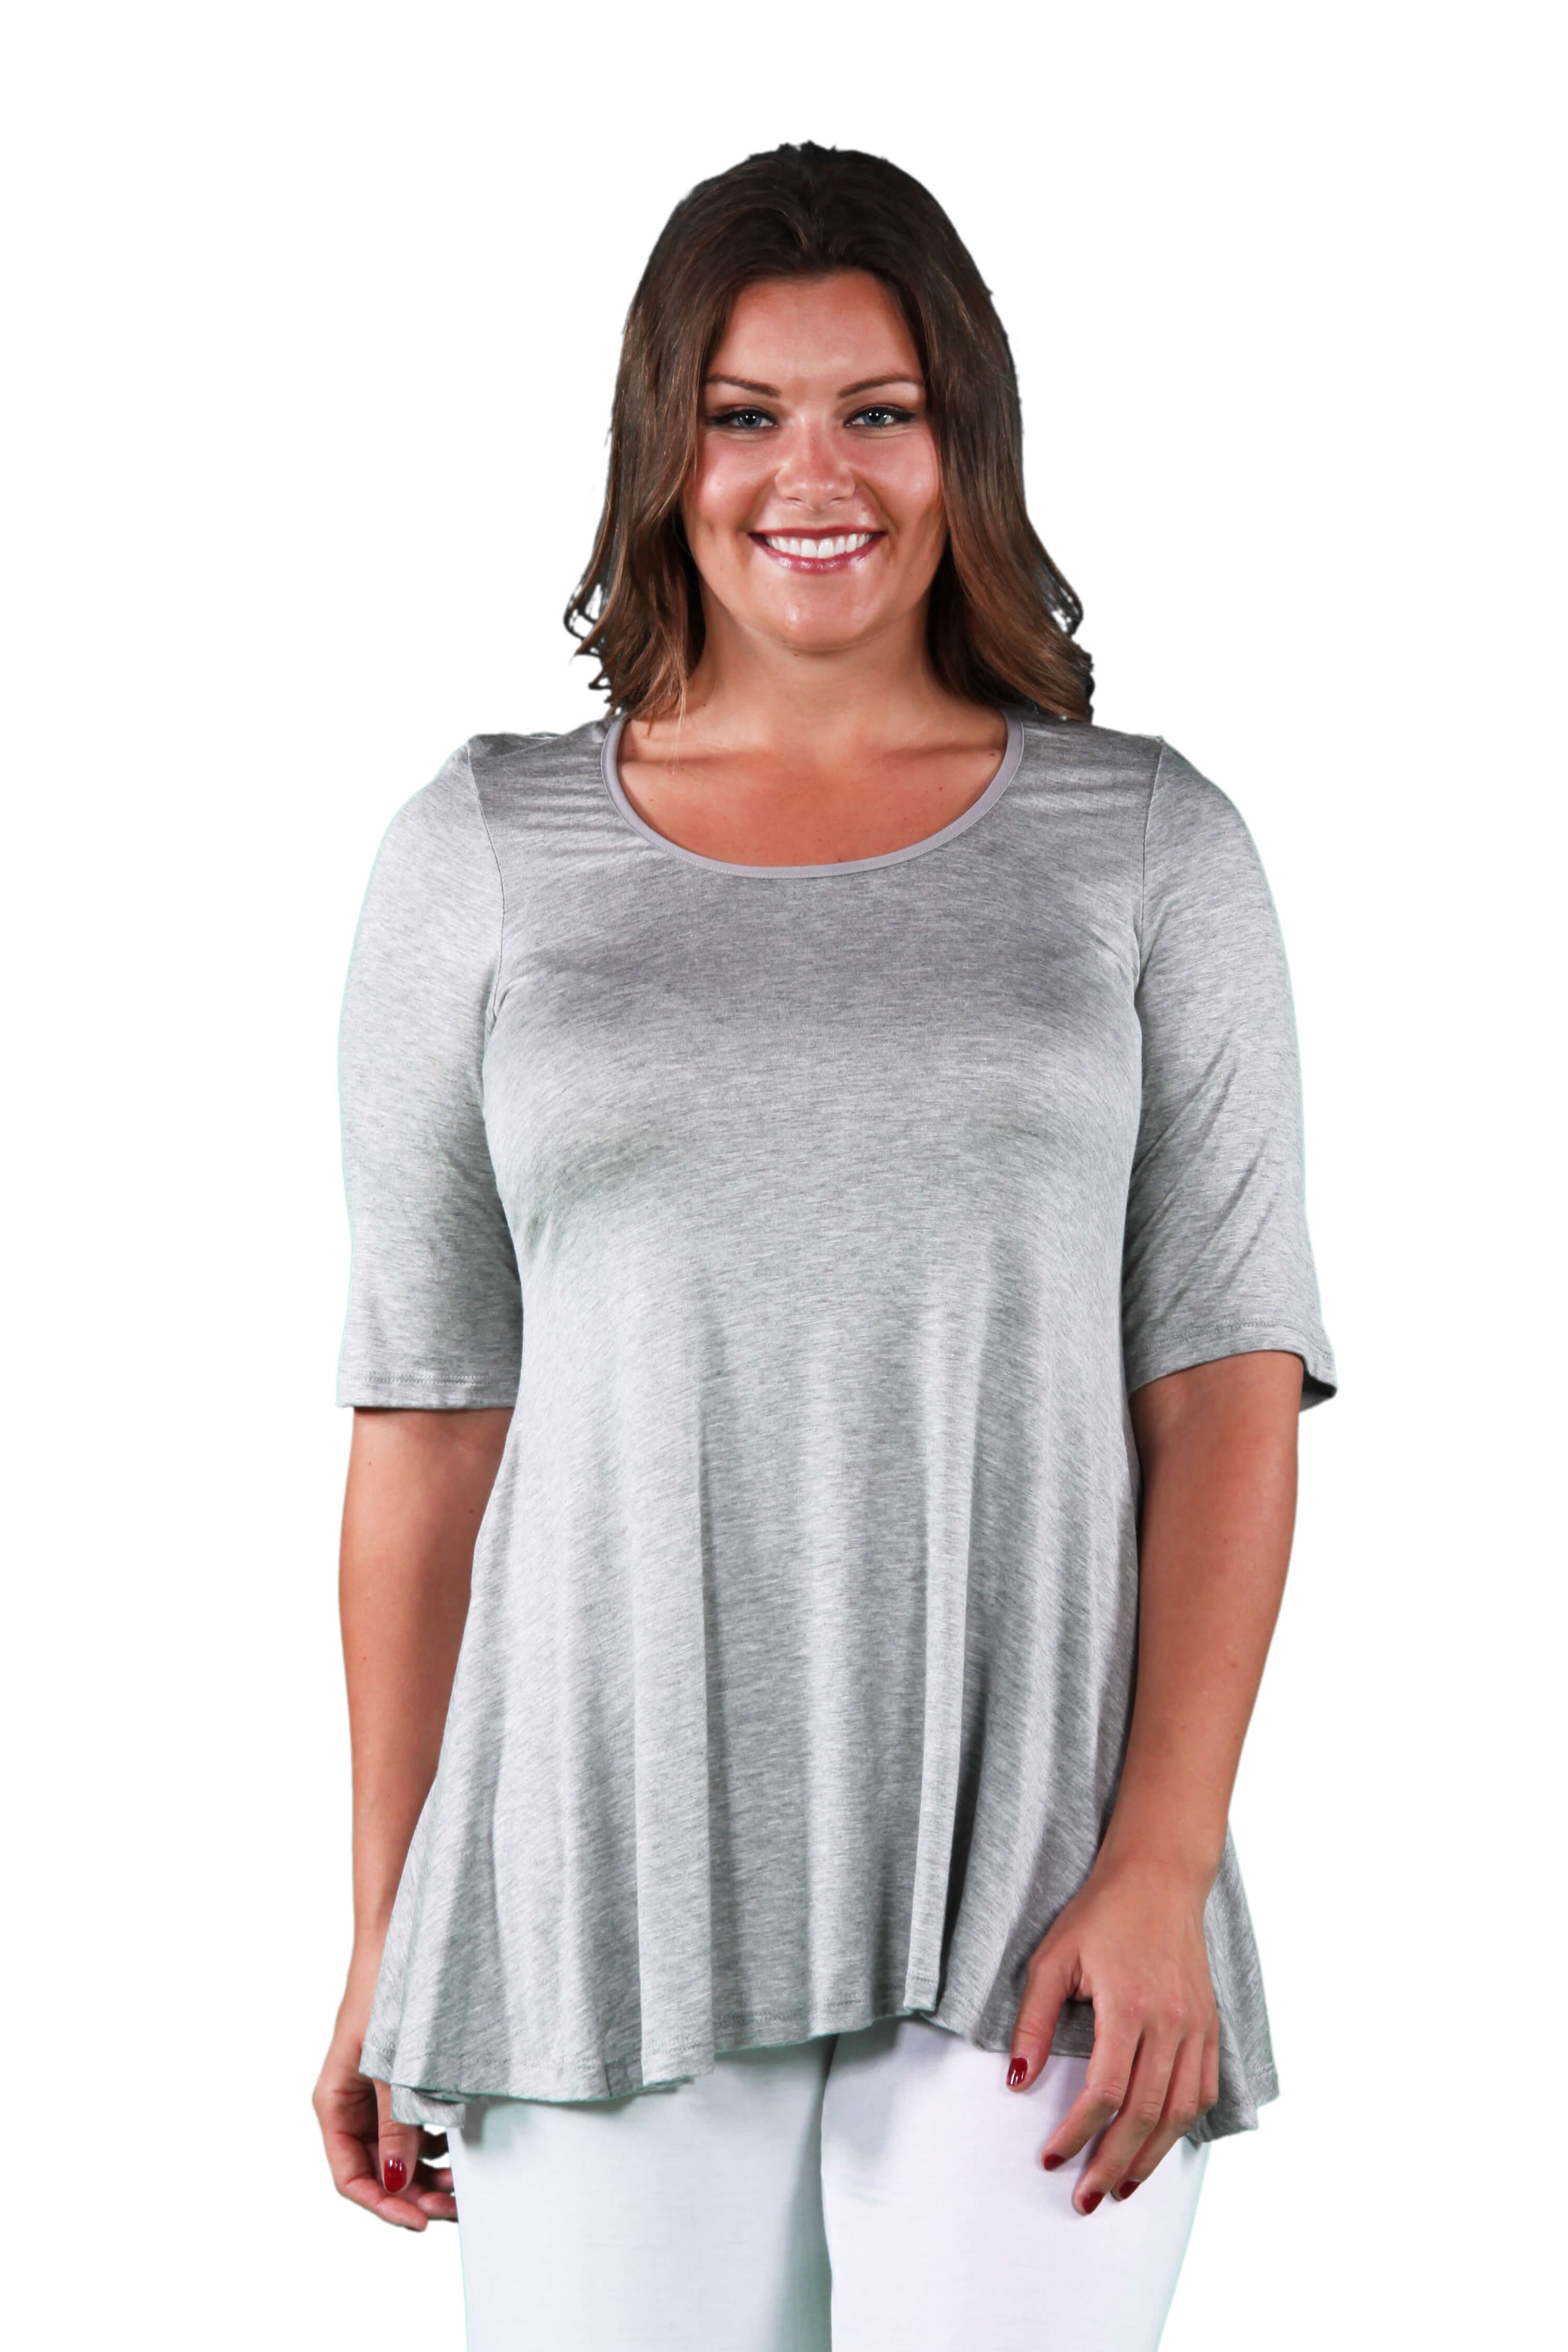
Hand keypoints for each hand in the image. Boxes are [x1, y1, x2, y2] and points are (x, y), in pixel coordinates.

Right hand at [313, 1943, 455, 2229]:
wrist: (403, 1936)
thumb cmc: (387, 1990)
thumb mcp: (390, 2065)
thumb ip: (394, 2124)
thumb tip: (398, 2181)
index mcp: (333, 2104)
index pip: (351, 2177)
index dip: (384, 2205)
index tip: (421, 2221)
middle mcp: (351, 2106)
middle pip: (377, 2171)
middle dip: (414, 2194)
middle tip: (456, 2207)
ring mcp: (376, 2094)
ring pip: (399, 2154)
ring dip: (428, 2173)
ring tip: (464, 2182)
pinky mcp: (401, 2080)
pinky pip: (415, 2126)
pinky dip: (435, 2142)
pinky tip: (458, 2144)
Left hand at [1006, 1853, 1219, 2212]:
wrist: (1159, 1878)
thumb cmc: (1100, 1914)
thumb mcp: (1053, 1957)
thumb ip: (1034, 2021)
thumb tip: (1016, 2080)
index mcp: (1128, 2005)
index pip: (1103, 2092)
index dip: (1075, 2133)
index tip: (1051, 2158)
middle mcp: (1170, 2022)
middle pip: (1143, 2115)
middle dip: (1111, 2164)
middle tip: (1084, 2198)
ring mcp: (1196, 2026)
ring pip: (1177, 2112)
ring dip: (1149, 2158)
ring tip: (1120, 2188)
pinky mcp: (1210, 2026)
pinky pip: (1202, 2090)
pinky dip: (1181, 2126)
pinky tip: (1158, 2145)